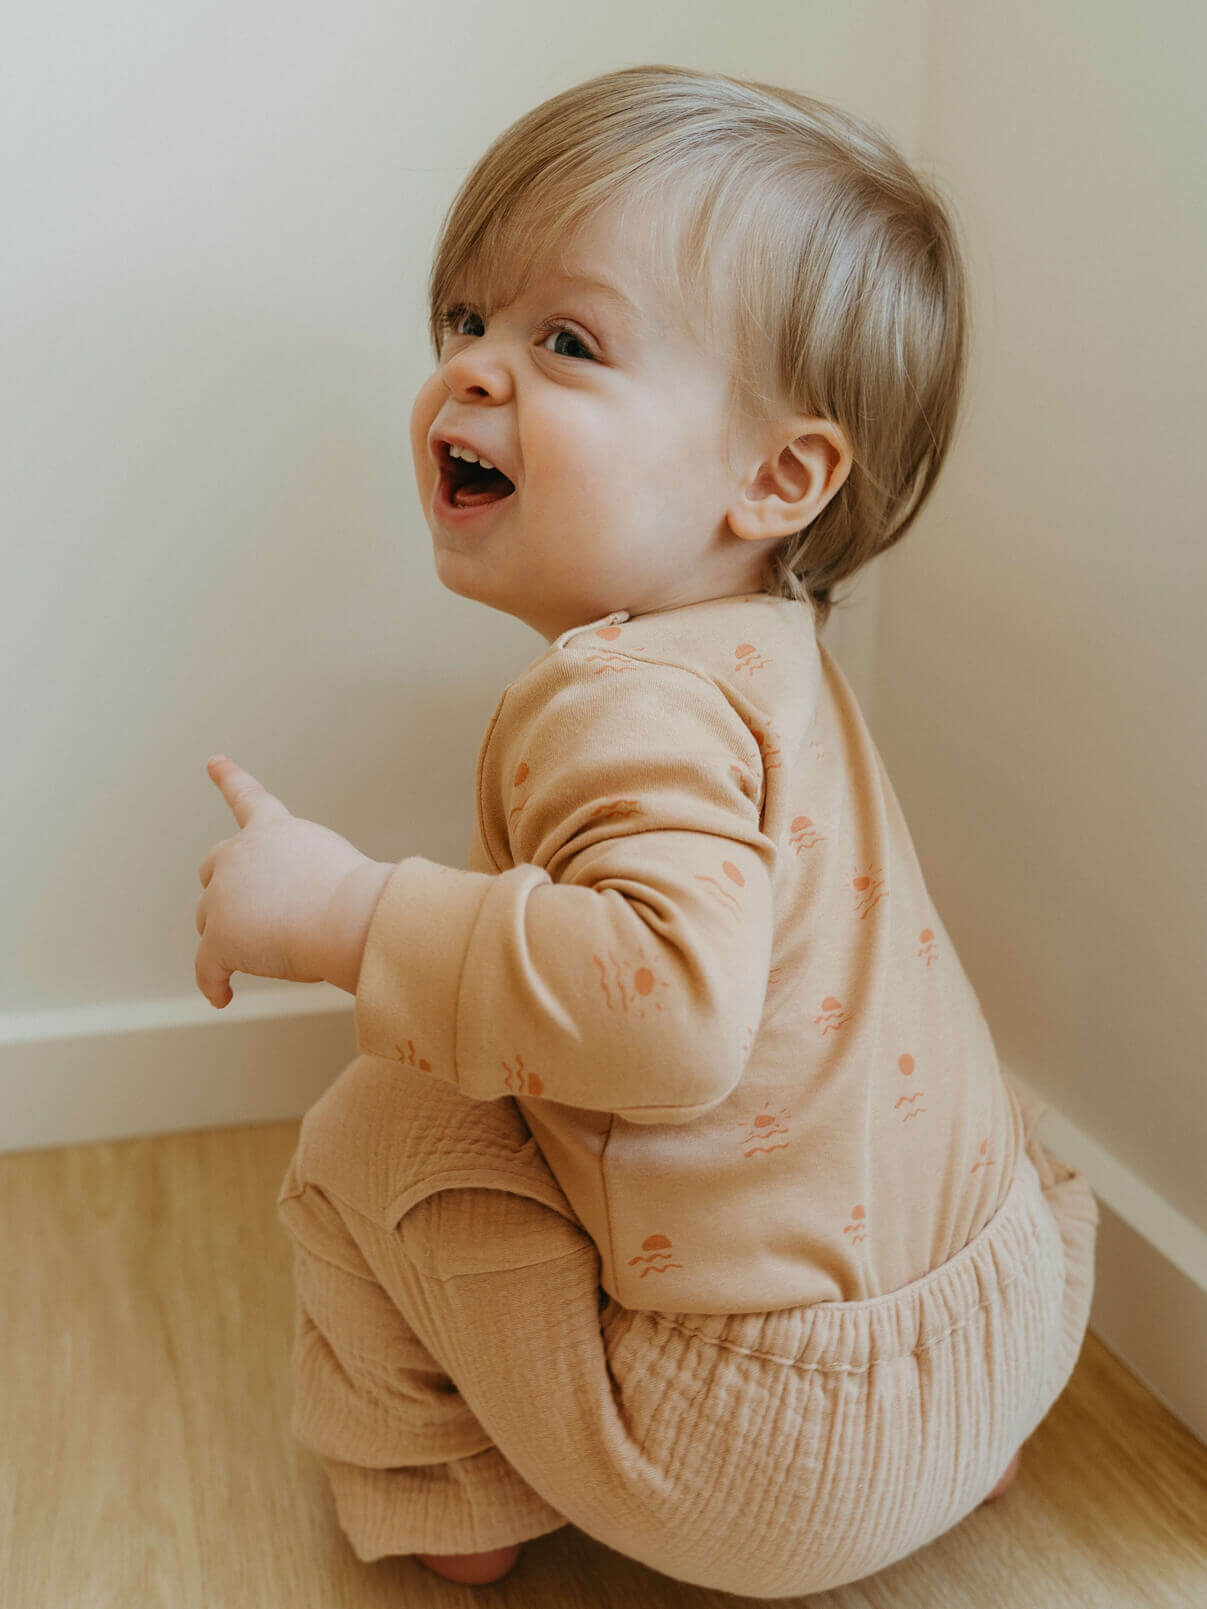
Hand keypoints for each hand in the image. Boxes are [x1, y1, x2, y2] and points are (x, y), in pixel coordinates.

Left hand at [194, 755, 373, 1007]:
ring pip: (210, 919)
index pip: (249, 798)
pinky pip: (208, 968)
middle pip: (213, 868)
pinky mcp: (219, 937)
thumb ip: (312, 881)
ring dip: (229, 936)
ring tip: (268, 953)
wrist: (350, 916)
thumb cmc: (362, 901)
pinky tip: (223, 997)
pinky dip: (215, 983)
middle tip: (249, 915)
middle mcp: (243, 853)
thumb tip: (309, 919)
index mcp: (277, 830)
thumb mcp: (337, 872)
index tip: (214, 761)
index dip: (230, 778)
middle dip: (224, 889)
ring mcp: (224, 895)